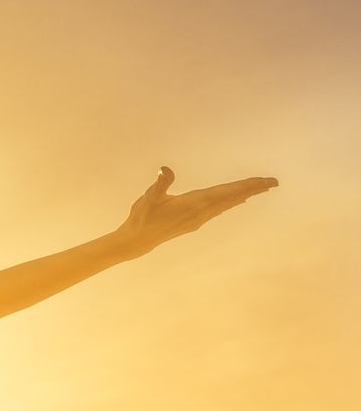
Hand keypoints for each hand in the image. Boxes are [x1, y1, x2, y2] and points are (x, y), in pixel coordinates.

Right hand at [114, 166, 278, 256]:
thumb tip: (165, 170)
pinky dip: (231, 202)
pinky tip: (236, 200)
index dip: (246, 185)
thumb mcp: (148, 198)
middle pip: (231, 198)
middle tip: (273, 182)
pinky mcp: (194, 222)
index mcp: (193, 204)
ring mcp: (198, 219)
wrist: (137, 241)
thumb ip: (159, 184)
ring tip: (259, 188)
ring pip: (227, 204)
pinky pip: (219, 209)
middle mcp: (200, 212)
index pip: (226, 192)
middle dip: (252, 189)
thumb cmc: (141, 217)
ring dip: (243, 195)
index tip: (265, 182)